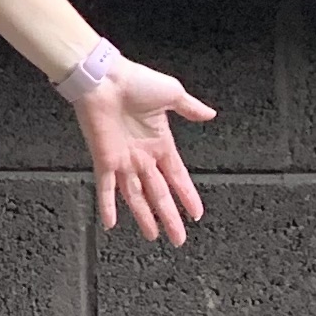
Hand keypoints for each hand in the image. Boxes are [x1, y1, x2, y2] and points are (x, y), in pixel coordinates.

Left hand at [75, 60, 214, 243]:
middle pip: (159, 193)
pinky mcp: (104, 159)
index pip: (177, 176)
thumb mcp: (172, 93)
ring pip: (135, 196)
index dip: (187, 196)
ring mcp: (123, 160)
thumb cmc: (135, 80)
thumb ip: (190, 108)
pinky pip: (105, 187)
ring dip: (145, 217)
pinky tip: (110, 223)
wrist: (104, 77)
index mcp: (160, 142)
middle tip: (178, 238)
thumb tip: (211, 114)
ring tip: (154, 236)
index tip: (196, 214)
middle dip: (170, 217)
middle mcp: (142, 156)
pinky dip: (107, 205)